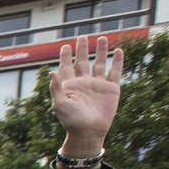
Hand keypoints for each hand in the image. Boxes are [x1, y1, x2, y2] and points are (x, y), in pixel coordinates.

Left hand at [50, 35, 122, 157]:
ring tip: (102, 38)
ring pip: (99, 63)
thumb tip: (51, 72)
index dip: (65, 57)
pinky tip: (118, 50)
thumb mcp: (60, 104)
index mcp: (70, 86)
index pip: (67, 67)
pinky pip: (115, 72)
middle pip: (82, 62)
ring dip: (101, 51)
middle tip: (82, 37)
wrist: (89, 132)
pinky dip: (117, 61)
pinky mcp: (111, 89)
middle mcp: (84, 83)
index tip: (65, 46)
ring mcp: (98, 85)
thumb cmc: (72, 121)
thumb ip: (56, 88)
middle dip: (82, 50)